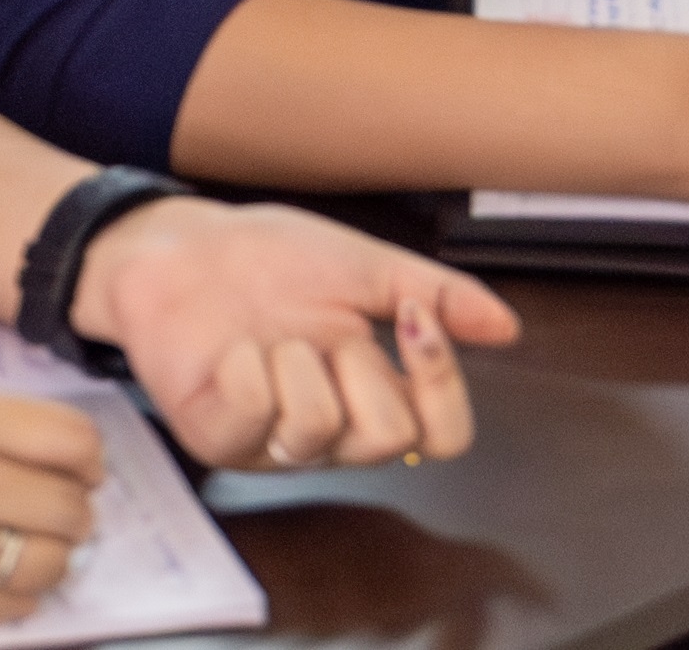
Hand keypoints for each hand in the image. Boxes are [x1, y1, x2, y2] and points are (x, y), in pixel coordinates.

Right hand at [0, 388, 105, 626]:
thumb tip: (52, 462)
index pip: (70, 442)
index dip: (88, 463)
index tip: (80, 472)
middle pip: (70, 511)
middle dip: (72, 517)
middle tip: (52, 515)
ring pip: (46, 568)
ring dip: (48, 563)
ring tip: (21, 551)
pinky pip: (1, 611)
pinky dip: (10, 599)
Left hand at [72, 195, 517, 468]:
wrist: (181, 244)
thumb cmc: (267, 258)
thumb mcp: (365, 267)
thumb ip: (438, 296)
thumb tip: (507, 327)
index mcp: (372, 394)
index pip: (444, 437)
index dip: (443, 386)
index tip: (415, 318)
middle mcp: (329, 432)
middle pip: (392, 440)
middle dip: (360, 366)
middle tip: (321, 330)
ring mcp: (271, 443)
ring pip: (320, 430)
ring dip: (296, 361)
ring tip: (267, 337)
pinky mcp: (217, 437)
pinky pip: (255, 413)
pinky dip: (244, 366)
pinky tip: (228, 350)